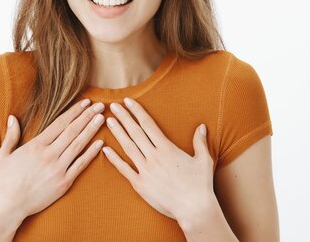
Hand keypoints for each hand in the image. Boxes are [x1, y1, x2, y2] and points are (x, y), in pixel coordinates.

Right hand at [0, 98, 105, 224]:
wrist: (6, 207)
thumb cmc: (3, 181)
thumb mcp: (3, 155)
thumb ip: (11, 135)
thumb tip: (12, 117)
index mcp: (35, 145)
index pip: (60, 123)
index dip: (74, 111)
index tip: (85, 102)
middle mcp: (48, 155)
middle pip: (72, 131)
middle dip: (87, 116)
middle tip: (100, 105)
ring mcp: (57, 169)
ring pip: (78, 145)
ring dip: (91, 130)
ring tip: (101, 118)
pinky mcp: (63, 183)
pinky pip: (80, 165)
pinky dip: (91, 153)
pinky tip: (100, 143)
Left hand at [102, 97, 214, 222]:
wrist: (194, 209)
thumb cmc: (201, 185)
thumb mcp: (204, 160)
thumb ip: (200, 142)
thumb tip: (201, 126)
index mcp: (167, 148)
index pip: (148, 124)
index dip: (137, 111)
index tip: (128, 101)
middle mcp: (154, 156)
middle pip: (135, 132)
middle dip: (123, 117)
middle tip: (113, 105)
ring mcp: (145, 171)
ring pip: (128, 147)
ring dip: (117, 133)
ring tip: (108, 121)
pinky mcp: (140, 185)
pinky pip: (124, 170)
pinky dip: (114, 159)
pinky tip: (105, 149)